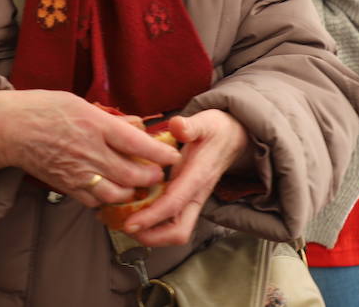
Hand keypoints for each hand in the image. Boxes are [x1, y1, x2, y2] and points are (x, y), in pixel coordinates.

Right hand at [0, 90, 180, 207]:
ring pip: (117, 194)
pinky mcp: (67, 187)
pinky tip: (114, 193)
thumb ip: (111, 118)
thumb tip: (137, 126)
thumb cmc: (43, 108)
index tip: (173, 155)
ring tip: (139, 185)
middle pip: (132, 175)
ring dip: (133, 192)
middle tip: (159, 173)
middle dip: (152, 177)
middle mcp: (90, 152)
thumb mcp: (80, 102)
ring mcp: (78, 173)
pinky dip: (109, 200)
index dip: (160, 153)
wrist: (9, 129)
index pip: (137, 145)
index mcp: (95, 125)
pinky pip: (95, 201)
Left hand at [118, 110, 247, 247]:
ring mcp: (192, 200)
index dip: (152, 217)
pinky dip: (154, 224)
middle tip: (124, 227)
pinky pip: (172, 221)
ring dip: (151, 234)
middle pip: (179, 231)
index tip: (131, 223)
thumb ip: (190, 125)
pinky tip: (134, 212)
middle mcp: (196, 194)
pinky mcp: (188, 201)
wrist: (234, 138)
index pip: (175, 203)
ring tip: (124, 223)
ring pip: (176, 231)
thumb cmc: (216, 131)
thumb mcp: (205, 122)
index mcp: (198, 176)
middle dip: (152, 236)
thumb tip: (177, 125)